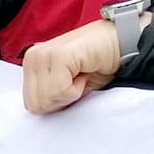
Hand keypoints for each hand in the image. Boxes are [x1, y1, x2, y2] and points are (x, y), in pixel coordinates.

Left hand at [20, 16, 138, 113]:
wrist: (123, 44)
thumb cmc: (98, 65)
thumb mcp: (67, 86)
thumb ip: (49, 95)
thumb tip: (40, 110)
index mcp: (31, 65)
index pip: (30, 104)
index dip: (55, 104)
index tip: (71, 86)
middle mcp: (32, 57)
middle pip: (35, 105)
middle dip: (60, 100)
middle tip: (77, 81)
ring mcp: (43, 54)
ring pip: (46, 100)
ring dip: (69, 94)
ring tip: (81, 74)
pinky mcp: (58, 55)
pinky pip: (60, 91)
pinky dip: (77, 89)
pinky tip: (84, 71)